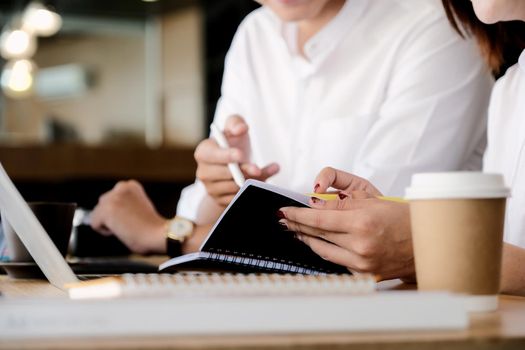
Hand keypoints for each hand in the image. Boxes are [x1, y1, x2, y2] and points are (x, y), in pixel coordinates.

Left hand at [90, 180, 167, 253]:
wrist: (157, 233)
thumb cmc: (152, 226)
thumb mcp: (139, 206)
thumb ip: (125, 205)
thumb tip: (112, 215)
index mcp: (131, 185)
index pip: (113, 198)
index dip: (120, 212)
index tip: (132, 217)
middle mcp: (121, 187)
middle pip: (103, 204)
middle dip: (111, 216)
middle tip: (128, 224)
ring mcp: (113, 197)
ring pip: (97, 214)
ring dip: (108, 223)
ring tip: (126, 227)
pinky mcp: (106, 210)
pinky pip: (95, 224)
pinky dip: (104, 231)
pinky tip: (121, 230)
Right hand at [194, 115, 278, 206]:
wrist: (232, 166)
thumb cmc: (232, 143)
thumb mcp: (234, 128)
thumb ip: (236, 122)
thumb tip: (241, 128)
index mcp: (203, 152)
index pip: (211, 155)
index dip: (225, 155)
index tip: (240, 154)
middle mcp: (203, 172)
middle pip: (223, 174)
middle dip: (242, 171)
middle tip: (257, 169)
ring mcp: (211, 189)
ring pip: (233, 188)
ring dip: (250, 181)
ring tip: (261, 172)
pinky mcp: (221, 201)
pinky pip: (238, 198)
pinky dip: (252, 191)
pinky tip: (261, 182)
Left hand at [279, 170, 413, 279]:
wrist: (424, 243)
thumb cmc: (401, 218)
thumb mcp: (371, 200)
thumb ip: (341, 202)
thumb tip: (315, 204)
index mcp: (361, 223)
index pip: (318, 218)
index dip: (297, 215)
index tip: (284, 212)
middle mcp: (359, 245)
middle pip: (317, 233)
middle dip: (297, 225)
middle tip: (284, 220)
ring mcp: (361, 263)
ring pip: (322, 249)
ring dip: (306, 239)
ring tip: (296, 230)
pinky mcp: (363, 274)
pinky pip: (336, 260)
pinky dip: (324, 250)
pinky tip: (316, 242)